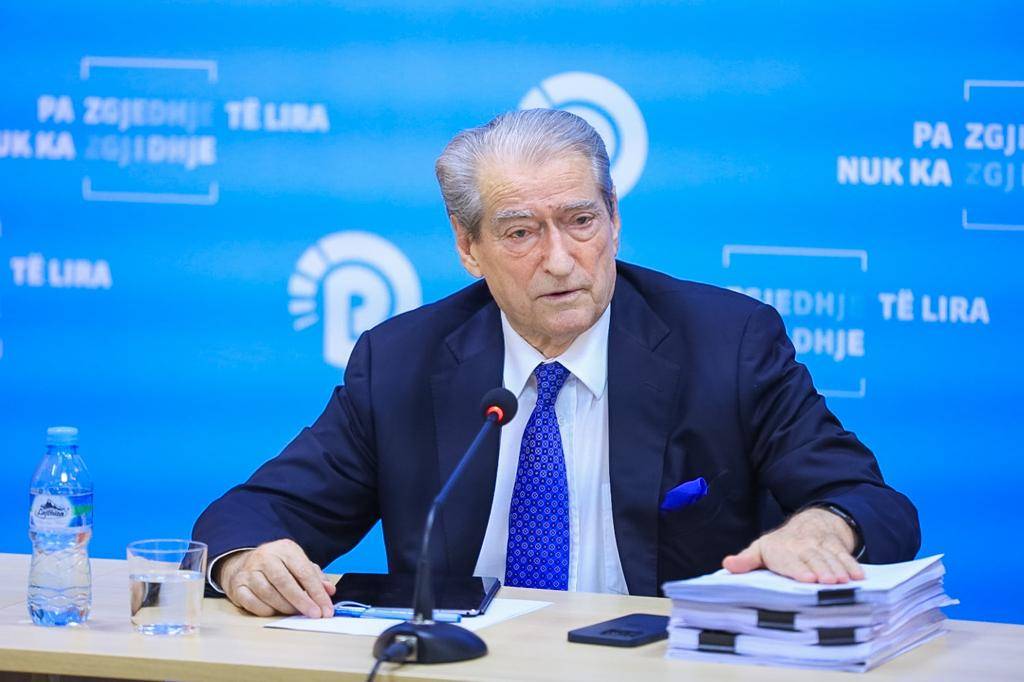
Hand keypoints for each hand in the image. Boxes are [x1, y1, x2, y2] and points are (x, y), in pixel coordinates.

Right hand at [218, 539, 335, 617]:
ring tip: (296, 613)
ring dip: (285, 607)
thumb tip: (329, 591)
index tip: (326, 609)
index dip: (317, 592)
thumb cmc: (278, 566)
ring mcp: (249, 572)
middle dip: (303, 601)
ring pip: (269, 593)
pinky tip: (276, 612)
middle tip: (315, 615)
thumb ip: (315, 577)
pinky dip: (266, 610)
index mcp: (285, 549)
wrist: (243, 564)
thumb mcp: (298, 564)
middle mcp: (265, 557)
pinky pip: (253, 603)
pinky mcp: (237, 586)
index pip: (304, 572)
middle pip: (285, 582)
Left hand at [722, 507, 864, 583]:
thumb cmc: (780, 546)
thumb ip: (746, 560)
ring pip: (830, 558)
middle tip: (829, 582)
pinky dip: (852, 565)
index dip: (799, 569)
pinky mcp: (836, 547)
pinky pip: (845, 556)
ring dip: (838, 569)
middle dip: (821, 570)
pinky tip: (859, 577)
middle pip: (813, 559)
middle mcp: (802, 546)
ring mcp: (821, 546)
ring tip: (844, 582)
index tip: (807, 578)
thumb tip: (727, 565)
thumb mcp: (760, 549)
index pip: (790, 560)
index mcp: (780, 549)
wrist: (809, 524)